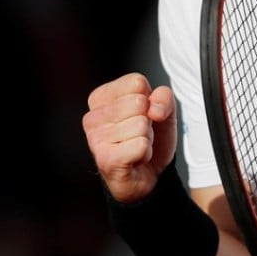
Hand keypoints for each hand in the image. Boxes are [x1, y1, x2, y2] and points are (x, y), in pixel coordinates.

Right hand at [82, 72, 177, 203]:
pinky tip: (134, 158)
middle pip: (138, 102)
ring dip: (146, 138)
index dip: (149, 100)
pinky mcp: (105, 158)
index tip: (141, 114)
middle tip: (138, 134)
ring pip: (141, 125)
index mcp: (101, 97)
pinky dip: (145, 153)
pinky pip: (141, 145)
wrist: (149, 174)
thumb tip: (154, 109)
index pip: (136, 82)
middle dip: (148, 121)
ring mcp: (96, 138)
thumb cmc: (148, 136)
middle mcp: (92, 117)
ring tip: (134, 146)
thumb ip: (164, 97)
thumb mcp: (163, 109)